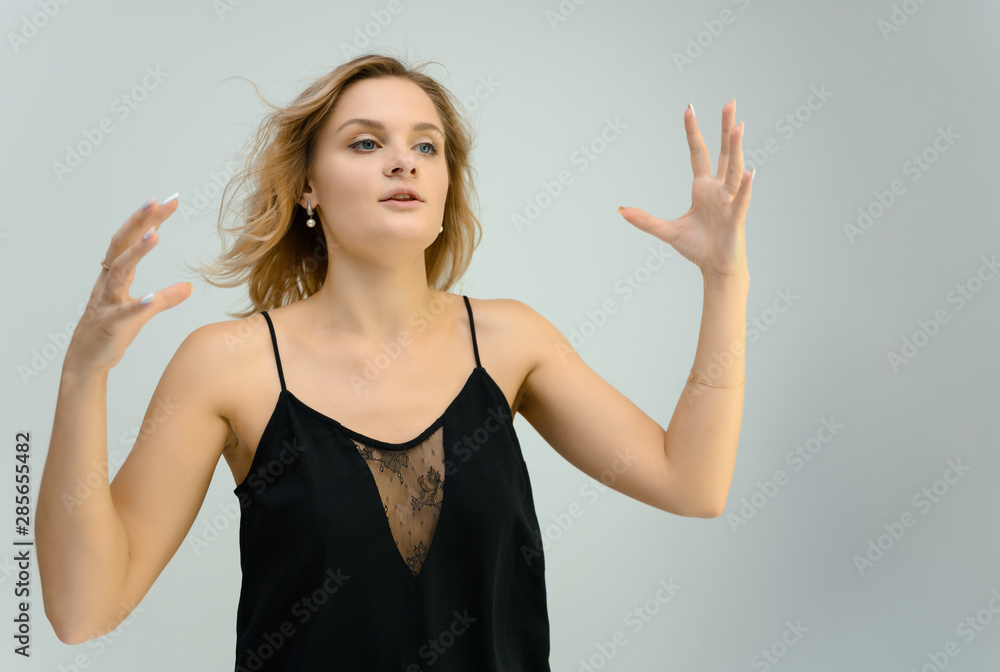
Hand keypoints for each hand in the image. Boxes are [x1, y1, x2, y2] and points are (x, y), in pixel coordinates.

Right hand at [66, 196, 191, 374]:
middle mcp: (108, 283)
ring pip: (120, 271)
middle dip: (138, 222)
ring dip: (137, 253)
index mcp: (115, 275)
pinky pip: (125, 312)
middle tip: (157, 202)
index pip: (131, 240)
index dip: (147, 220)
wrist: (87, 358)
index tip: (167, 201)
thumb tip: (189, 287)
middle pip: (121, 245)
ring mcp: (107, 302)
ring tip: (155, 235)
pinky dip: (139, 304)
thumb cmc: (112, 329)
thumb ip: (165, 297)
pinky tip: (152, 298)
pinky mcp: (111, 324)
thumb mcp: (143, 312)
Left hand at [618, 100, 752, 280]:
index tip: (689, 109)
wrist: (715, 268)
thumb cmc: (698, 247)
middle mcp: (719, 189)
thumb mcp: (667, 231)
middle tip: (730, 103)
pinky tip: (752, 172)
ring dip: (735, 149)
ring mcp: (729, 201)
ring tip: (738, 126)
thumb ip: (645, 220)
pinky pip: (742, 199)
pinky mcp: (736, 217)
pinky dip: (746, 187)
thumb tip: (621, 211)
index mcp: (703, 188)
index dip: (693, 132)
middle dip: (725, 128)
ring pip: (734, 170)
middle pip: (723, 153)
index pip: (698, 153)